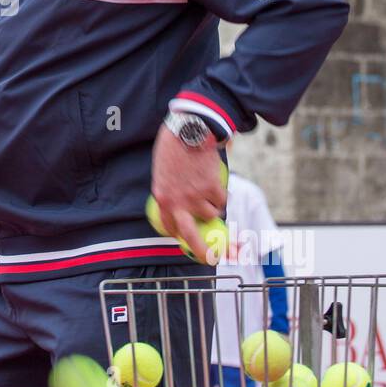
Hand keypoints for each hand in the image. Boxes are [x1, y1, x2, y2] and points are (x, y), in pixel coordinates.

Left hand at [150, 123, 226, 264]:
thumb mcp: (162, 171)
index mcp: (162, 198)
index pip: (169, 226)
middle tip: (212, 258)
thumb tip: (176, 204)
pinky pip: (223, 200)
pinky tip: (215, 179)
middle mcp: (179, 202)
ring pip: (213, 214)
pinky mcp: (213, 189)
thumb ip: (169, 190)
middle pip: (192, 236)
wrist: (190, 129)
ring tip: (208, 187)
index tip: (184, 236)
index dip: (178, 233)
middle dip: (203, 251)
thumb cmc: (173, 146)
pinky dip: (222, 194)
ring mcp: (197, 197)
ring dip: (214, 206)